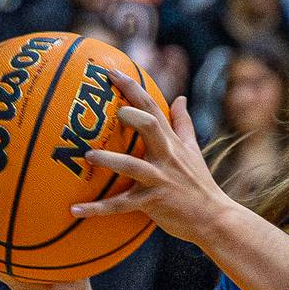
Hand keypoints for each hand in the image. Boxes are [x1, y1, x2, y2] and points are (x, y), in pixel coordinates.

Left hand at [72, 69, 237, 250]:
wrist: (214, 219)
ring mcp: (159, 179)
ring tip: (88, 155)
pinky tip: (74, 209)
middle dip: (130, 114)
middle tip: (109, 109)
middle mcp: (166, 157)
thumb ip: (183, 124)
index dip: (132, 88)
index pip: (153, 108)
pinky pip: (121, 205)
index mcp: (172, 142)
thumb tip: (180, 98)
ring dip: (110, 159)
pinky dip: (97, 208)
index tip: (110, 71)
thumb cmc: (200, 184)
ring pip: (132, 166)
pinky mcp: (153, 202)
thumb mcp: (193, 151)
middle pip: (150, 126)